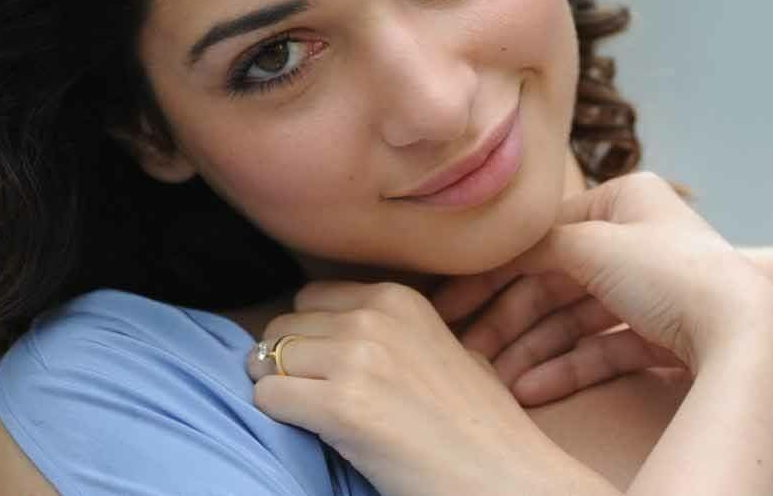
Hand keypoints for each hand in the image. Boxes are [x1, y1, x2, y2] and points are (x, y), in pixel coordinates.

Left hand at [247, 280, 607, 495]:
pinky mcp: (340, 406)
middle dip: (285, 360)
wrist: (504, 475)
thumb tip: (347, 330)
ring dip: (278, 386)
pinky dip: (276, 414)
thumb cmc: (480, 425)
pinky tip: (308, 431)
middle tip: (306, 393)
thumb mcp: (447, 347)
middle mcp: (373, 317)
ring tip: (307, 414)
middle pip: (284, 325)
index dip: (308, 332)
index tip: (317, 363)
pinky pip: (269, 396)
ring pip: (268, 358)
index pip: (311, 296)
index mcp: (398, 298)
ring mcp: (356, 359)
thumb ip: (399, 330)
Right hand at [434, 172, 772, 406]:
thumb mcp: (588, 244)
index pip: (546, 234)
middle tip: (467, 349)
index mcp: (627, 198)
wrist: (742, 332)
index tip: (452, 303)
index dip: (496, 269)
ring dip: (532, 350)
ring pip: (576, 319)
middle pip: (557, 280)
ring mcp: (654, 290)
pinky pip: (603, 350)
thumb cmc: (667, 272)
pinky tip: (530, 390)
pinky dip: (566, 369)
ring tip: (496, 379)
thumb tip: (494, 250)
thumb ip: (533, 243)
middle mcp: (641, 238)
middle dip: (510, 319)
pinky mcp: (664, 335)